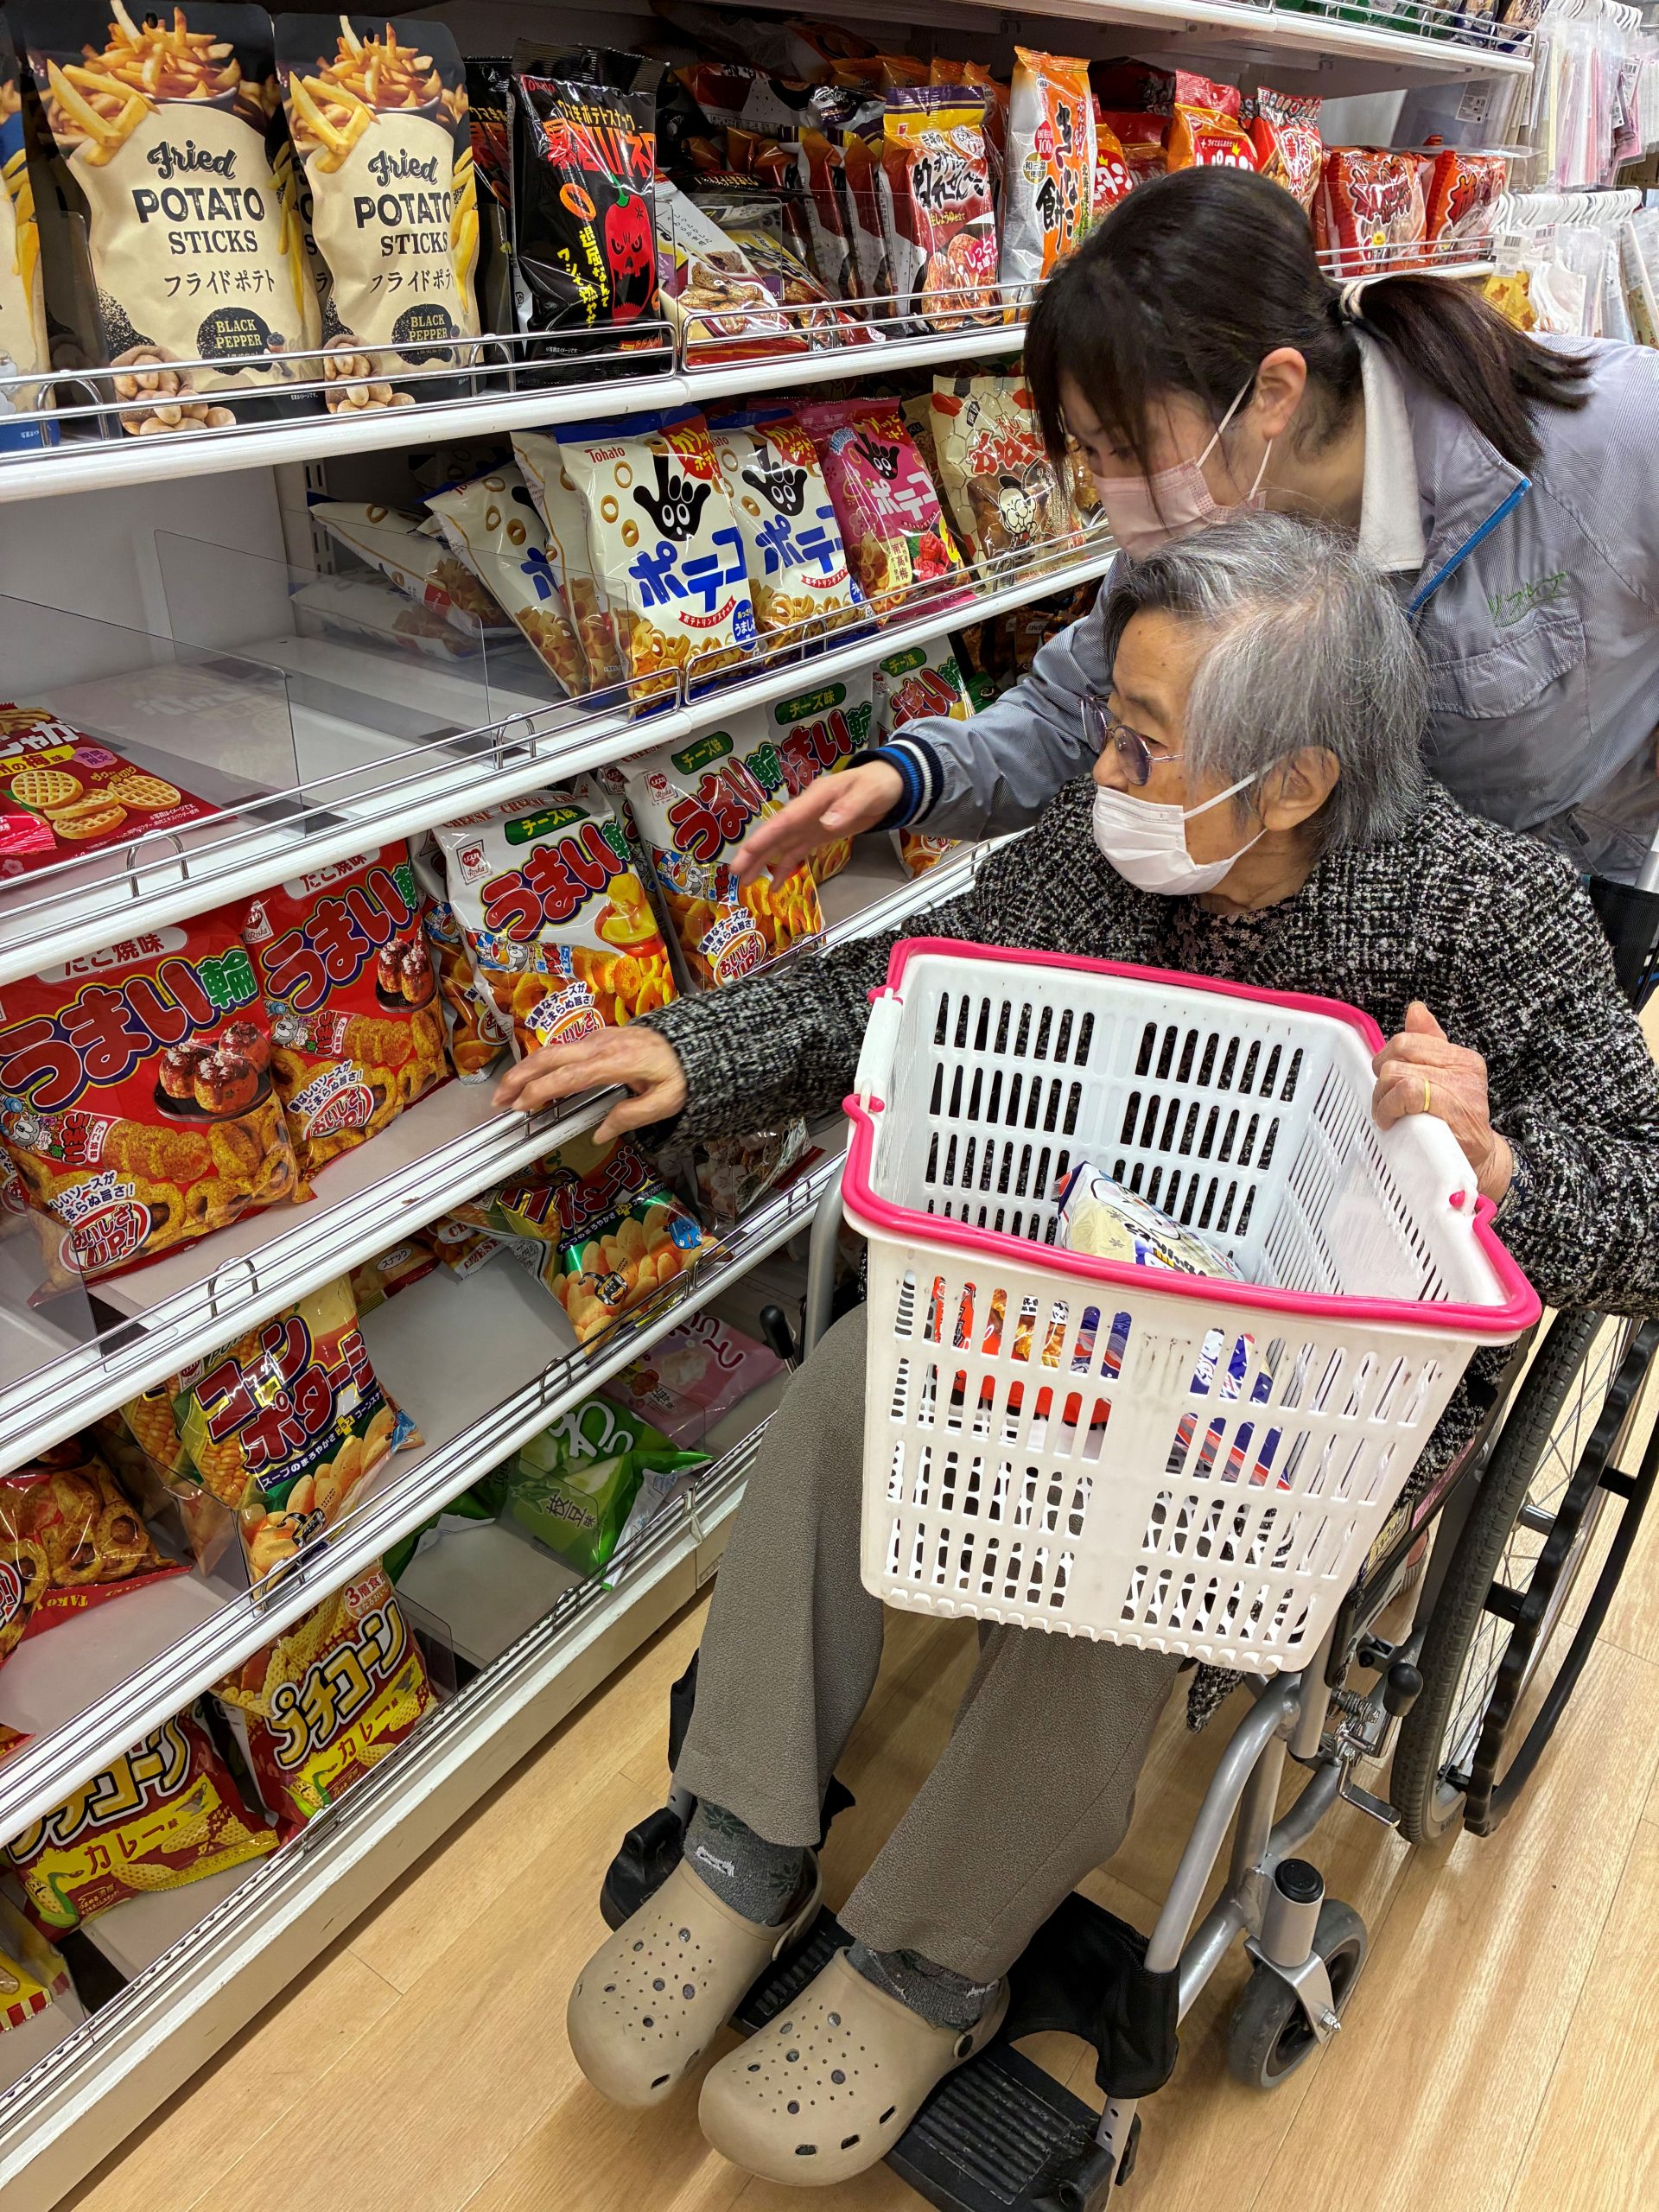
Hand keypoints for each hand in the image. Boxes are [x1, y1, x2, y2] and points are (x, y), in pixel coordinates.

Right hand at [492, 1024, 687, 1142]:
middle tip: (499, 1099)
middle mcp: (600, 1045)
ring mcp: (598, 1038)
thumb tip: (600, 1133)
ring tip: (508, 1091)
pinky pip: (563, 1048)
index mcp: (614, 1062)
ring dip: (526, 1068)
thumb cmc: (681, 1073)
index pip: (567, 1077)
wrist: (694, 1041)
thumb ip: (631, 1117)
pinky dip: (541, 1062)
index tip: (520, 1107)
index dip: (540, 1091)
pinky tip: (533, 1077)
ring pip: (552, 1049)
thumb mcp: (665, 1102)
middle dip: (519, 1077)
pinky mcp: (599, 1037)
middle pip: (549, 1057)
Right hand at [734, 760, 905, 886]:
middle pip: (775, 834)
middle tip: (736, 873)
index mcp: (813, 799)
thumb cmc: (877, 784)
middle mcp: (805, 812)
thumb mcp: (867, 793)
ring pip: (780, 846)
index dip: (764, 837)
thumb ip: (848, 808)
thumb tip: (826, 824)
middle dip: (754, 853)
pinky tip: (775, 886)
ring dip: (763, 863)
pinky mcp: (816, 835)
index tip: (746, 853)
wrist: (888, 784)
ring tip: (745, 882)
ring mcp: (808, 825)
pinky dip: (785, 869)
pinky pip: (796, 853)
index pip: (784, 820)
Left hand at [1371, 1001, 1512, 1203]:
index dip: (1387, 1059)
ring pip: (1398, 1074)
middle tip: (1383, 1102)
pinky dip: (1391, 1107)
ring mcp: (1461, 1090)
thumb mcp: (1443, 1081)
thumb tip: (1415, 1009)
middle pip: (1399, 1054)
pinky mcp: (1452, 1111)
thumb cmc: (1454, 1124)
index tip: (1386, 1081)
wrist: (1476, 1163)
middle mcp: (1465, 1069)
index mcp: (1462, 1058)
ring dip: (1382, 1098)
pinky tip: (1391, 1121)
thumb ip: (1429, 1045)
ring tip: (1387, 1115)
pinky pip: (1408, 1093)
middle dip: (1381, 1080)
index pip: (1408, 1039)